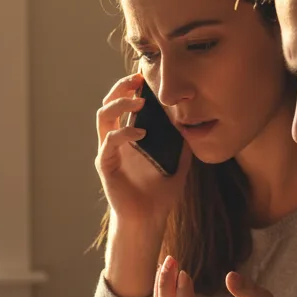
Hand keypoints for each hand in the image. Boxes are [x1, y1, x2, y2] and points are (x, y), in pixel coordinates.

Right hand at [95, 73, 191, 232]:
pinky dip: (124, 132)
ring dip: (119, 103)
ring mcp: (108, 152)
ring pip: (103, 117)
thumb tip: (194, 128)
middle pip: (108, 104)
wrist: (149, 220)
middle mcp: (114, 142)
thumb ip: (182, 146)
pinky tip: (141, 132)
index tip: (142, 76)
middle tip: (137, 79)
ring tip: (140, 100)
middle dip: (120, 88)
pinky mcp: (106, 165)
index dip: (128, 88)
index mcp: (128, 139)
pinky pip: (109, 142)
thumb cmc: (159, 195)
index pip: (122, 106)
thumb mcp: (178, 165)